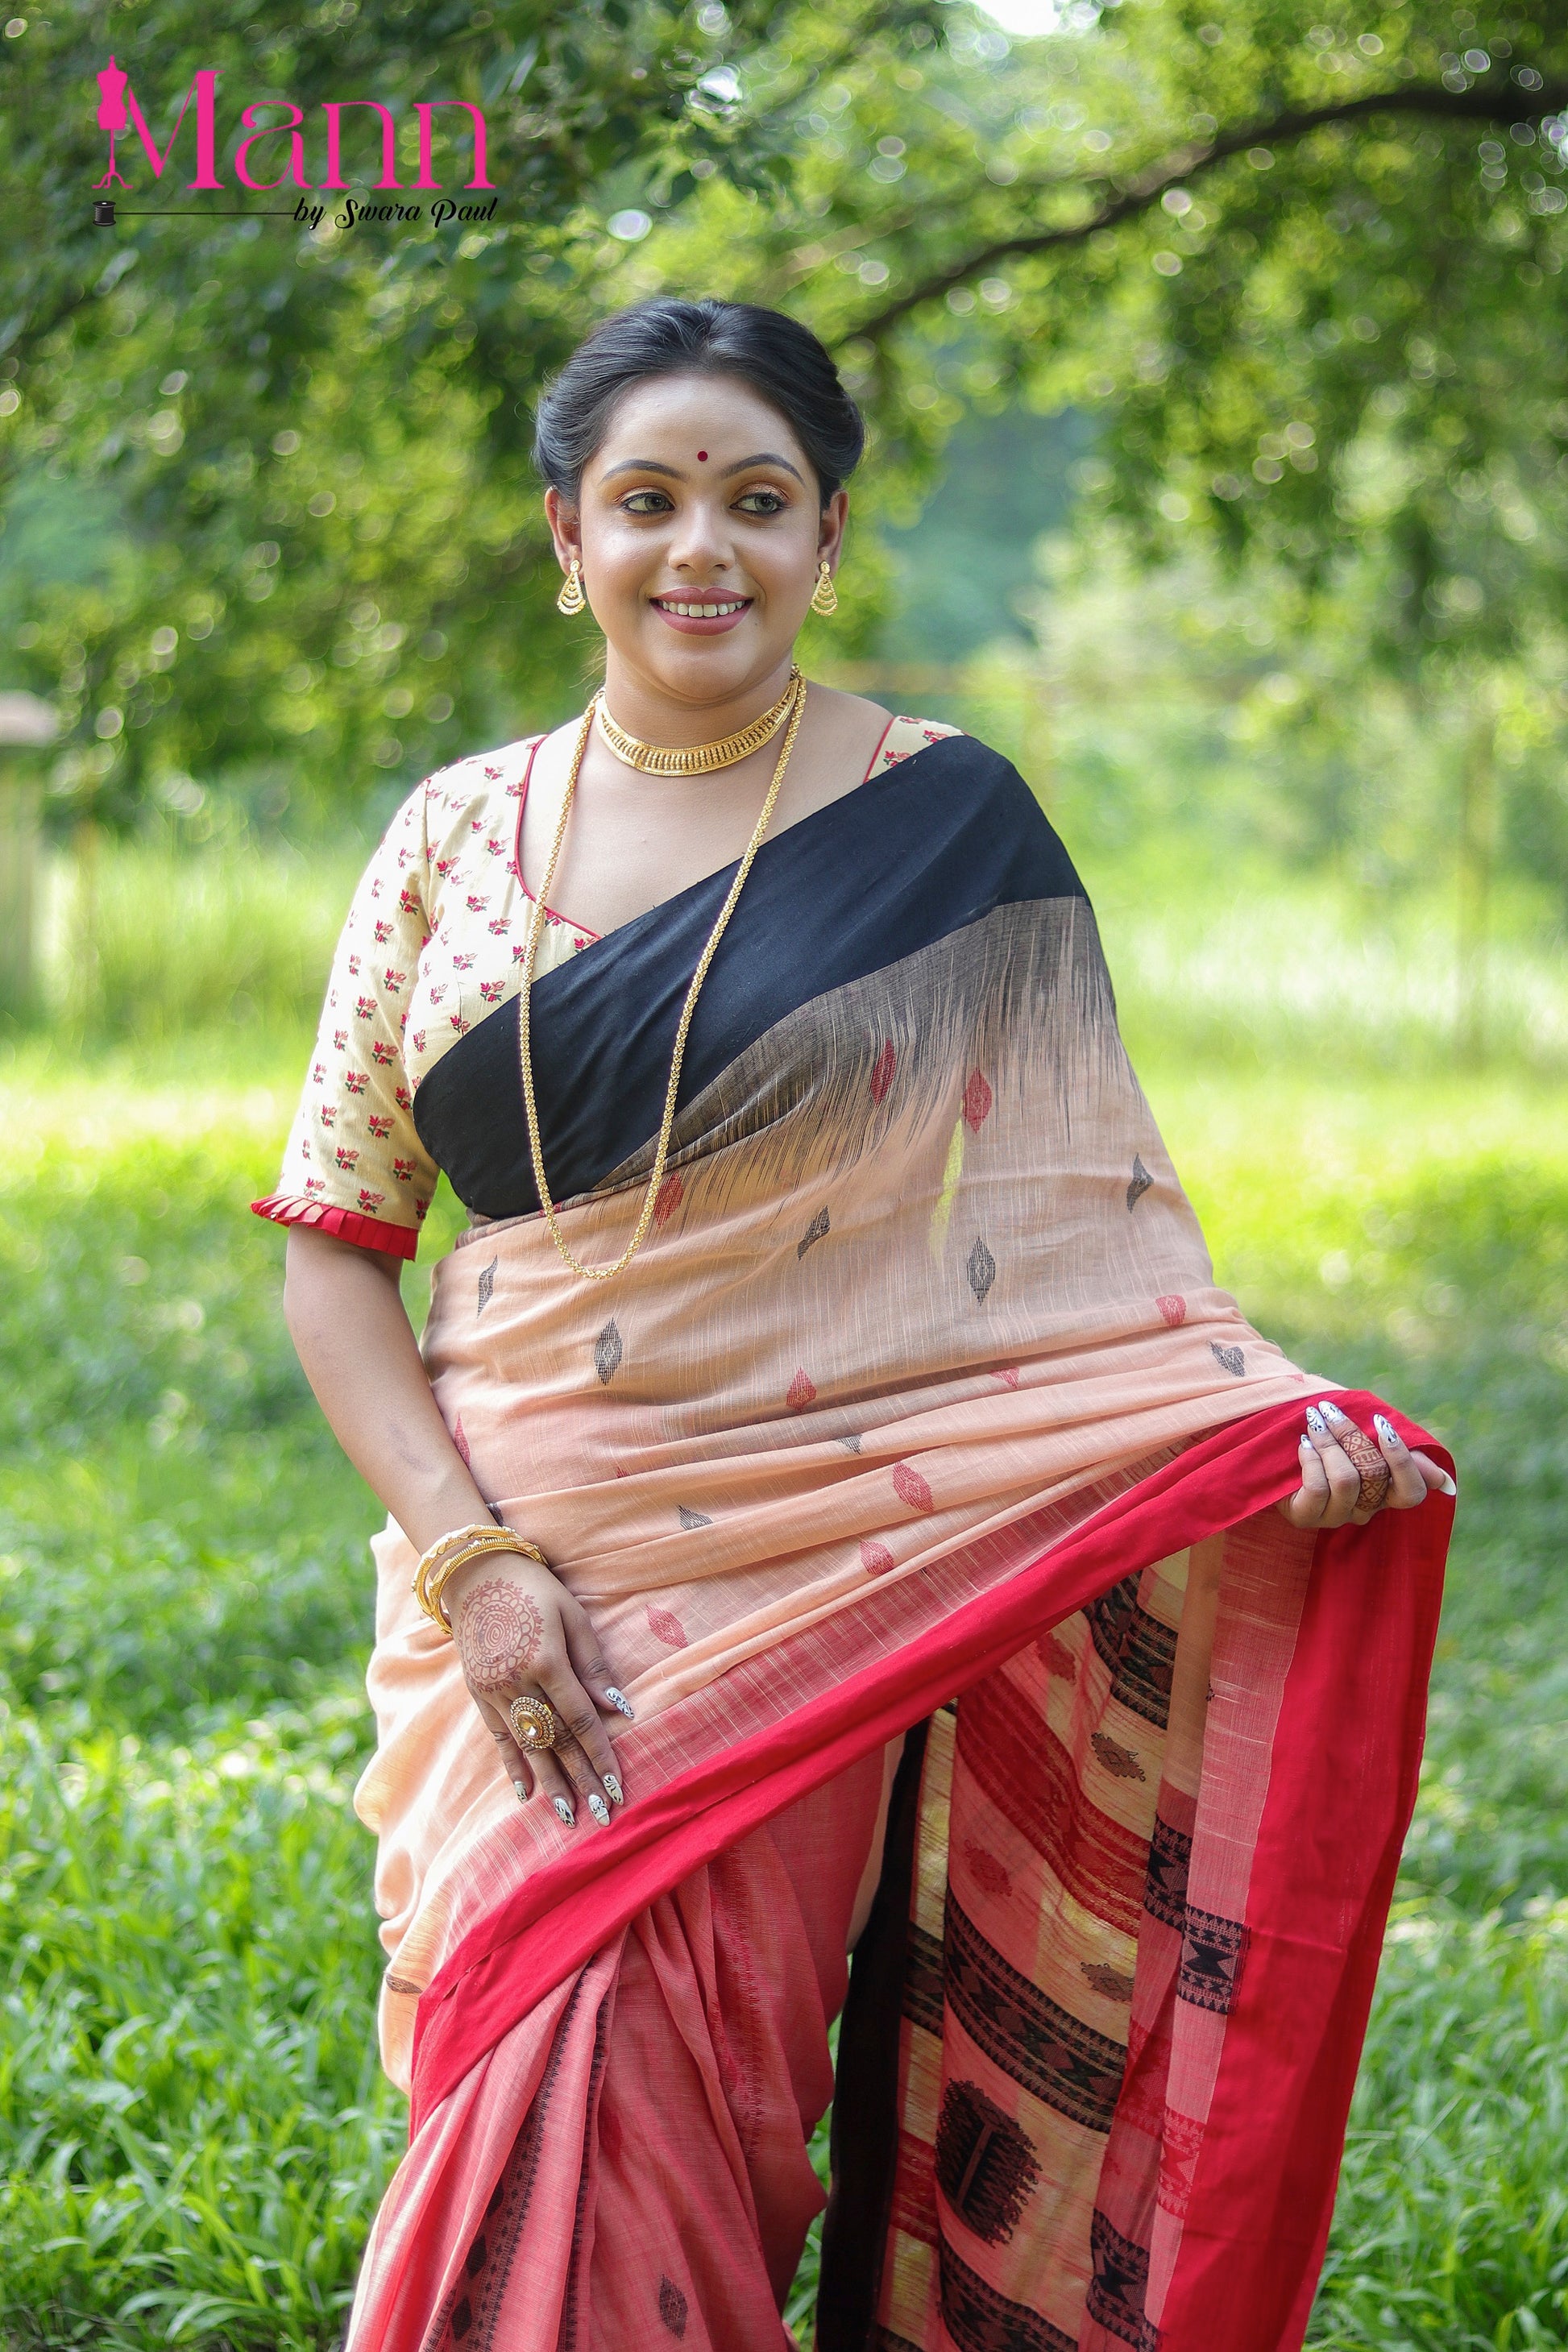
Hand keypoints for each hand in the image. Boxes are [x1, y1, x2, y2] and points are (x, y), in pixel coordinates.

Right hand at [443, 1548, 633, 1828]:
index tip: (617, 1787)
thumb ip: (594, 1666)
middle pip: (555, 1741)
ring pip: (527, 1746)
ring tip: (567, 1815)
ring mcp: (493, 1691)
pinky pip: (498, 1737)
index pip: (579, 1721)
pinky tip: (525, 1794)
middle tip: (603, 1816)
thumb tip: (619, 1709)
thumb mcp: (573, 1617)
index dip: (600, 1756)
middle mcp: (517, 1682)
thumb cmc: (536, 1590)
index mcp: (545, 1660)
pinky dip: (512, 1766)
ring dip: (549, 1783)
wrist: (476, 1573)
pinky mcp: (477, 1693)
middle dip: (581, 1780)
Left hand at [1278, 1398, 1455, 1530]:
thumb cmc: (1327, 1438)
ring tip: (1313, 1421)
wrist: (1272, 1441)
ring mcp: (1334, 1517)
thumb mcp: (1364, 1439)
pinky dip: (1311, 1459)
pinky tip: (1302, 1444)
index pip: (1411, 1493)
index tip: (1379, 1424)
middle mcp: (1363, 1510)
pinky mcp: (1305, 1517)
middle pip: (1375, 1475)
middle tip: (1330, 1409)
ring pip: (1347, 1480)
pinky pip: (1318, 1488)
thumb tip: (1444, 1482)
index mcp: (1384, 1493)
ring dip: (1329, 1442)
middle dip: (1351, 1435)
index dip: (1402, 1461)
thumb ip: (1401, 1455)